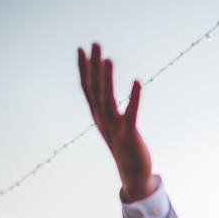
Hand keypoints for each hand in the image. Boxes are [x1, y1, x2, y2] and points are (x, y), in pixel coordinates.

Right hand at [78, 43, 155, 201]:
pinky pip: (131, 113)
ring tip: (108, 58)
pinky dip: (134, 97)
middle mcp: (102, 119)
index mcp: (98, 115)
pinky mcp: (129, 134)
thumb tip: (104, 91)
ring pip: (107, 99)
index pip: (87, 88)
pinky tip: (138, 81)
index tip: (81, 48)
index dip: (83, 68)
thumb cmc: (124, 147)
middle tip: (94, 43)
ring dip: (107, 78)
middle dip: (93, 65)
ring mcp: (114, 127)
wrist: (132, 174)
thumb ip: (107, 108)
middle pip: (95, 88)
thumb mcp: (111, 124)